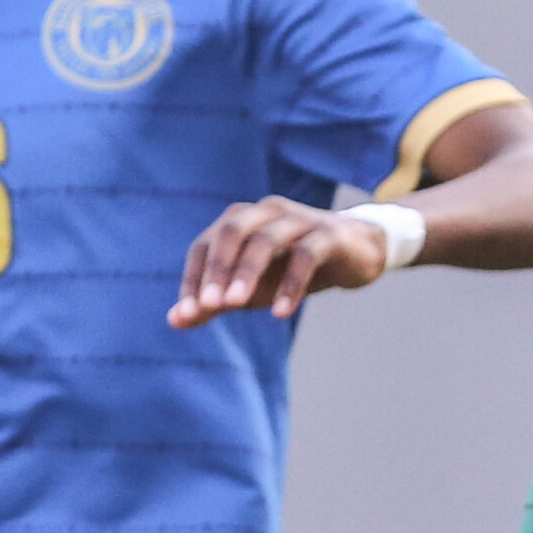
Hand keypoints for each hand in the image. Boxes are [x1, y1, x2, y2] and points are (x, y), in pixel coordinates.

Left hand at [167, 196, 394, 327]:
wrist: (358, 252)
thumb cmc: (293, 267)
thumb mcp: (251, 287)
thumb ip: (214, 301)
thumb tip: (174, 320)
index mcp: (242, 220)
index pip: (206, 245)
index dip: (194, 277)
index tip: (188, 313)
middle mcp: (267, 212)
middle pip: (233, 231)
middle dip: (218, 268)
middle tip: (207, 305)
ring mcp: (299, 220)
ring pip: (267, 240)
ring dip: (248, 272)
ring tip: (237, 305)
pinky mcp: (329, 235)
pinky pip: (306, 256)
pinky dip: (290, 284)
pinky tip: (280, 313)